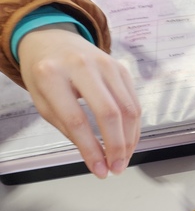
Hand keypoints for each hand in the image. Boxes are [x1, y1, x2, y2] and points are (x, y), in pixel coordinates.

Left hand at [17, 24, 140, 178]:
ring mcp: (106, 64)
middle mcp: (81, 65)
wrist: (54, 40)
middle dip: (116, 147)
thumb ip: (68, 129)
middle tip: (116, 168)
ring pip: (128, 110)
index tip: (99, 170)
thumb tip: (97, 158)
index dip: (90, 149)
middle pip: (109, 113)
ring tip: (123, 159)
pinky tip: (128, 142)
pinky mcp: (122, 68)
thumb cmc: (46, 75)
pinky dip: (134, 128)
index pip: (77, 120)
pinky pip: (134, 103)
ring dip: (129, 141)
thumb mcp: (43, 101)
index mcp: (52, 74)